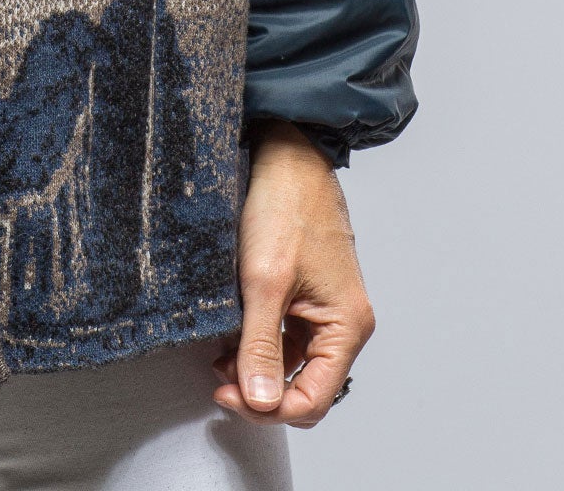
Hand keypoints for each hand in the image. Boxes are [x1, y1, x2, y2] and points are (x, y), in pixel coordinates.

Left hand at [212, 119, 374, 427]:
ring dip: (255, 366)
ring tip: (219, 355)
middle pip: (303, 386)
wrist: (287, 155)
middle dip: (260, 390)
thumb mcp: (264, 282)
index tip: (226, 396)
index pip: (312, 400)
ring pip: (290, 363)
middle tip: (218, 380)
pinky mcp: (305, 295)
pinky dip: (256, 341)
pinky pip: (283, 335)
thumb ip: (261, 345)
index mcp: (345, 326)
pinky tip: (230, 334)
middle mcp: (341, 324)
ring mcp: (323, 309)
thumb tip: (262, 402)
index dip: (268, 408)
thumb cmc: (285, 207)